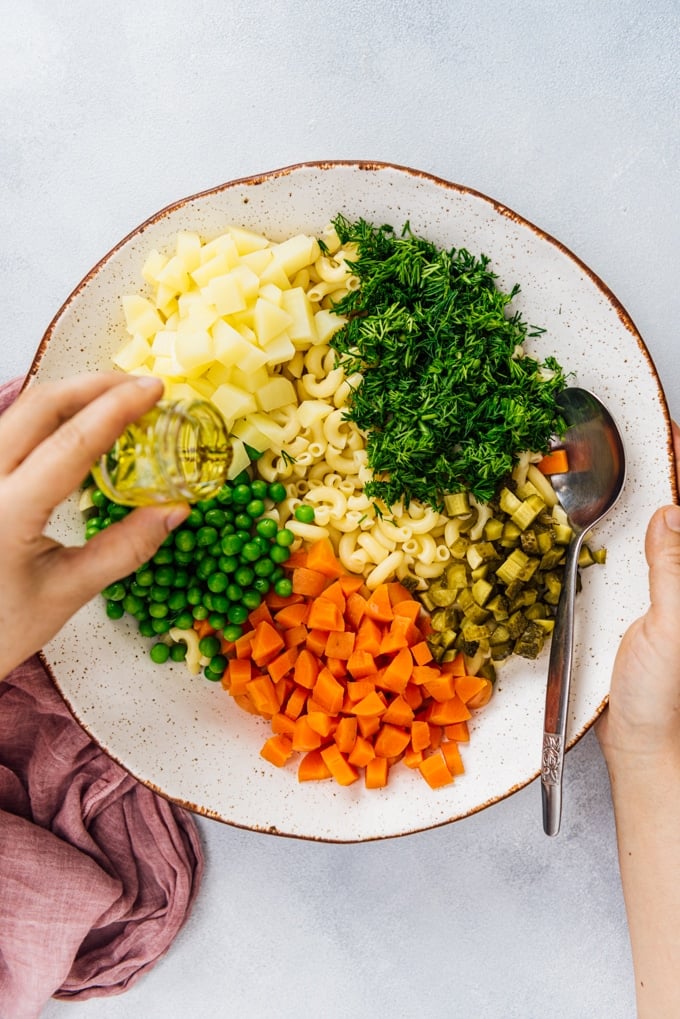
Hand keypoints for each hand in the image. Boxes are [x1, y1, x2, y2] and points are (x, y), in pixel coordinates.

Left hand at [0, 373, 188, 678]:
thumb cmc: (0, 628)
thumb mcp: (68, 593)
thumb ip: (125, 548)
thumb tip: (176, 511)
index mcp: (8, 511)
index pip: (72, 442)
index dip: (117, 408)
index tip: (155, 389)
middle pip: (40, 406)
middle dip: (94, 386)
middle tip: (140, 387)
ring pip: (21, 412)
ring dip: (71, 396)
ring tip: (116, 400)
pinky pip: (11, 431)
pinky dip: (50, 419)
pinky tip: (78, 427)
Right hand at [597, 422, 679, 769]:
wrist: (639, 742)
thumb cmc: (661, 696)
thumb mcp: (671, 629)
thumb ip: (672, 571)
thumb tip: (671, 513)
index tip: (669, 434)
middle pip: (673, 515)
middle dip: (660, 474)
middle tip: (638, 437)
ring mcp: (658, 590)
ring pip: (649, 532)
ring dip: (635, 498)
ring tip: (613, 462)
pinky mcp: (632, 603)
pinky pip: (626, 557)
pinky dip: (614, 530)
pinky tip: (594, 516)